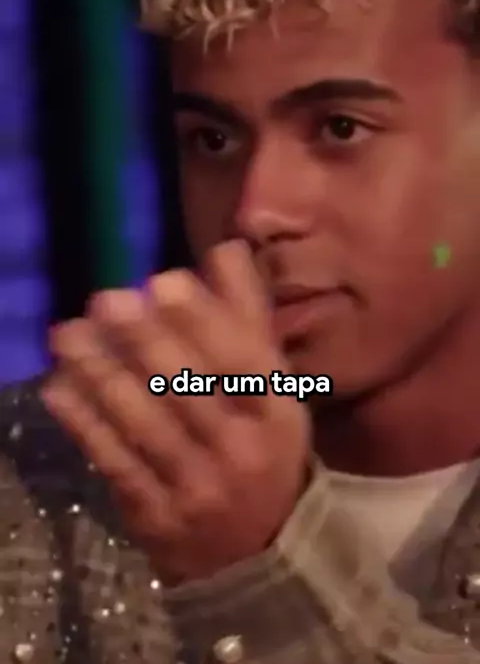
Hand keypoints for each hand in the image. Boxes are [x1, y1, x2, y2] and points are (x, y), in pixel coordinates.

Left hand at [41, 241, 310, 584]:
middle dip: (145, 341)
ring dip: (102, 375)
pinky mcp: (158, 515)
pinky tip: (59, 388)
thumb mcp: (269, 384)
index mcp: (276, 412)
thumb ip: (247, 316)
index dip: (202, 321)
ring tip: (69, 334)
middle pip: (188, 390)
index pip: (239, 362)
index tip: (163, 281)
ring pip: (145, 425)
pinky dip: (85, 424)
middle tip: (107, 299)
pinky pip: (116, 463)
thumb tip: (225, 247)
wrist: (262, 546)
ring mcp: (199, 487)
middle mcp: (242, 449)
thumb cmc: (263, 443)